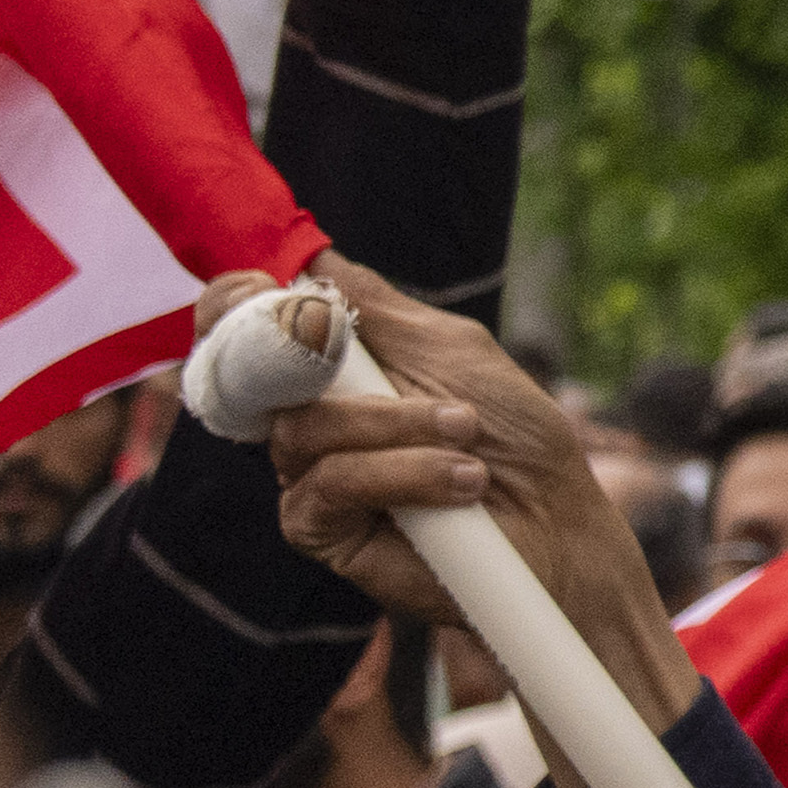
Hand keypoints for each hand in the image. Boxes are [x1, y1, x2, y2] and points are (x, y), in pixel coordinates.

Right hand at [258, 266, 691, 723]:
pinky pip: (328, 484)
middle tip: (398, 361)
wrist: (554, 522)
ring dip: (396, 424)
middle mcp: (308, 417)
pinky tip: (461, 479)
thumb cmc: (511, 435)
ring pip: (302, 430)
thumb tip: (306, 257)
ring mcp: (307, 474)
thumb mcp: (449, 348)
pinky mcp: (319, 530)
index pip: (247, 326)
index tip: (257, 287)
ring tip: (467, 433)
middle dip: (323, 354)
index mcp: (333, 366)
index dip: (234, 304)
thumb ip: (373, 307)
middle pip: (260, 372)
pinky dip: (402, 472)